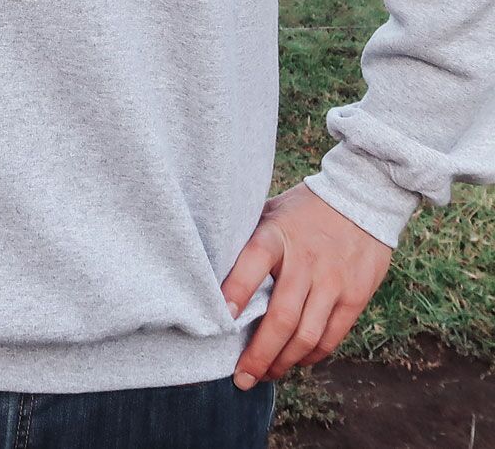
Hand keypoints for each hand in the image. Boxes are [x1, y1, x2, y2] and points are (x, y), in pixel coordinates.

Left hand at [221, 183, 392, 388]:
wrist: (361, 196)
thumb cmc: (303, 209)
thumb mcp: (271, 211)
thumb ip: (248, 239)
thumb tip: (212, 269)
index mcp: (276, 235)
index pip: (252, 264)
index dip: (236, 293)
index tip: (222, 320)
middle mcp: (305, 261)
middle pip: (280, 318)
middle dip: (258, 354)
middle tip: (241, 377)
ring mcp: (332, 281)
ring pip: (306, 336)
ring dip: (283, 363)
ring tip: (266, 374)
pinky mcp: (355, 296)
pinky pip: (330, 337)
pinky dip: (311, 356)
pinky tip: (295, 360)